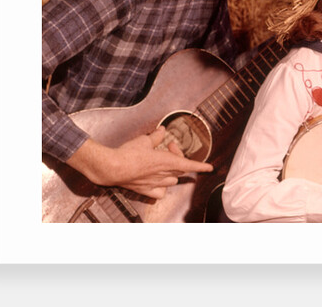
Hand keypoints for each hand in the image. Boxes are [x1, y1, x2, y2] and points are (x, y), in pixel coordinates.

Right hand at [67, 127, 213, 198]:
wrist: (111, 168)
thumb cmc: (128, 153)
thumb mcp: (144, 140)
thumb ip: (156, 135)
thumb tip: (162, 130)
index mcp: (166, 161)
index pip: (189, 165)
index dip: (201, 166)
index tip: (210, 168)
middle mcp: (163, 175)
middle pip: (180, 169)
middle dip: (178, 156)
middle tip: (170, 145)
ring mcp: (155, 184)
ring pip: (172, 181)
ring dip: (172, 172)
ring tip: (163, 162)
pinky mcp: (145, 190)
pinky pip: (160, 193)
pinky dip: (162, 188)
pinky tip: (159, 182)